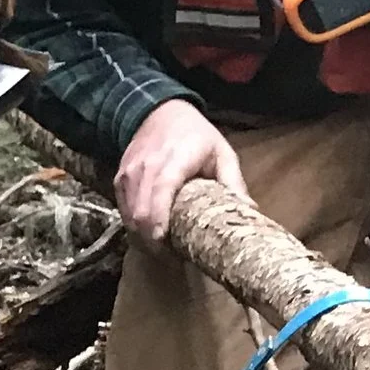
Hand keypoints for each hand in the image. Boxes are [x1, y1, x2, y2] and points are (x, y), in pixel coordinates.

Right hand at [114, 101, 247, 246]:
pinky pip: (123, 210)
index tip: (167, 250)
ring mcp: (128, 174)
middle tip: (172, 258)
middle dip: (151, 243)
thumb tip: (250, 212)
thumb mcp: (222, 152)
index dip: (158, 226)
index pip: (158, 196)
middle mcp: (145, 168)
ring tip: (163, 250)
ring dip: (142, 237)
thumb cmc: (195, 134)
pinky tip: (151, 233)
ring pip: (128, 217)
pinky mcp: (120, 179)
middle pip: (139, 215)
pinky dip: (135, 226)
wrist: (159, 111)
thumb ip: (233, 182)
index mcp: (173, 161)